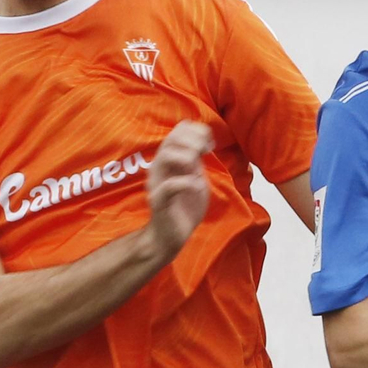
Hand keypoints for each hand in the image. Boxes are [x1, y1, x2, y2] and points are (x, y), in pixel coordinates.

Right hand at [144, 121, 213, 261]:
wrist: (171, 236)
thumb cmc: (184, 206)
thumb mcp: (194, 176)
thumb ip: (195, 159)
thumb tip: (202, 138)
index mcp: (169, 160)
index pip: (178, 131)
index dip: (196, 131)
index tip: (210, 144)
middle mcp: (160, 167)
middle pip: (171, 139)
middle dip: (193, 141)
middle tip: (206, 153)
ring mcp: (157, 183)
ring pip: (165, 156)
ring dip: (187, 157)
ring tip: (197, 168)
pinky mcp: (159, 201)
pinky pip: (169, 186)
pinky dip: (187, 183)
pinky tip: (197, 186)